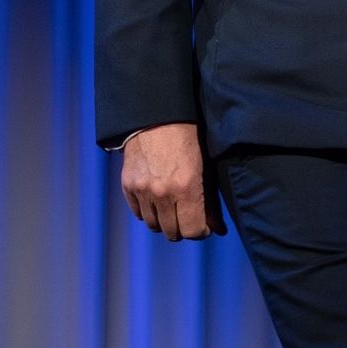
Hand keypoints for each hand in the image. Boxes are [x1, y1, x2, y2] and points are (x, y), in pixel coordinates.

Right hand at [120, 122, 226, 240]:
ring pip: (153, 225)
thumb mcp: (205, 166)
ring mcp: (143, 190)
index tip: (203, 226)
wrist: (157, 115)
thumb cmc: (188, 137)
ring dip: (164, 221)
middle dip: (182, 228)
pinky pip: (138, 213)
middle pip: (172, 232)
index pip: (192, 231)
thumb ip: (210, 200)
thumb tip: (218, 229)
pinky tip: (156, 200)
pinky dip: (147, 211)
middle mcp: (163, 192)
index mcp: (187, 187)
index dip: (200, 232)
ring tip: (171, 208)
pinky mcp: (128, 185)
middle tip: (187, 217)